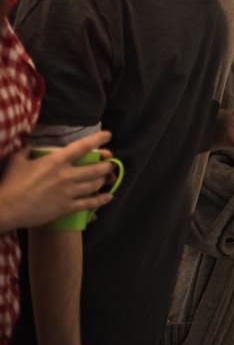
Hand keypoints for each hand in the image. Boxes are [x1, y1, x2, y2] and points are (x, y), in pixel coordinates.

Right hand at [0, 131, 115, 230]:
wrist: (5, 209)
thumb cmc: (10, 183)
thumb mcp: (17, 160)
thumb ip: (27, 150)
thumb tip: (30, 143)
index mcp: (56, 161)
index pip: (83, 146)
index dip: (98, 139)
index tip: (108, 135)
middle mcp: (66, 175)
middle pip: (96, 168)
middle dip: (107, 166)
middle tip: (111, 164)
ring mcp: (68, 192)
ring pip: (95, 185)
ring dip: (104, 180)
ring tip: (108, 178)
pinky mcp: (66, 208)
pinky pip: (89, 203)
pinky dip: (101, 200)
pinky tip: (108, 197)